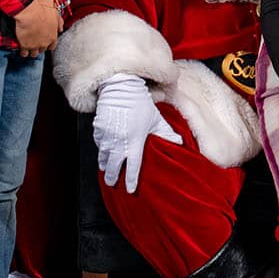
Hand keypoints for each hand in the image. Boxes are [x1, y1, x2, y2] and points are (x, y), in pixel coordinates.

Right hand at [14, 0, 62, 56]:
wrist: (30, 11)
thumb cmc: (42, 9)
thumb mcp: (55, 13)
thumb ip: (59, 22)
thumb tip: (61, 28)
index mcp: (53, 36)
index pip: (52, 46)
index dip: (48, 44)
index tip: (44, 41)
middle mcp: (45, 43)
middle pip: (42, 50)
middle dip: (39, 46)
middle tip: (35, 42)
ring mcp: (34, 46)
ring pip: (33, 54)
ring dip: (31, 51)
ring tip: (28, 46)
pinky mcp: (25, 46)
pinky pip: (24, 53)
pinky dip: (22, 52)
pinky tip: (21, 47)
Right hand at [92, 73, 181, 192]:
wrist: (120, 87)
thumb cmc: (140, 103)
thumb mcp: (156, 119)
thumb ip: (166, 133)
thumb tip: (180, 143)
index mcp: (135, 142)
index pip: (133, 167)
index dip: (131, 181)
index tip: (130, 190)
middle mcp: (119, 142)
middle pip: (114, 167)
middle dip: (112, 177)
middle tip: (112, 183)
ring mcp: (107, 136)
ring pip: (103, 157)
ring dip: (105, 165)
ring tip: (106, 170)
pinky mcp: (98, 129)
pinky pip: (98, 143)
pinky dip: (100, 149)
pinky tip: (103, 151)